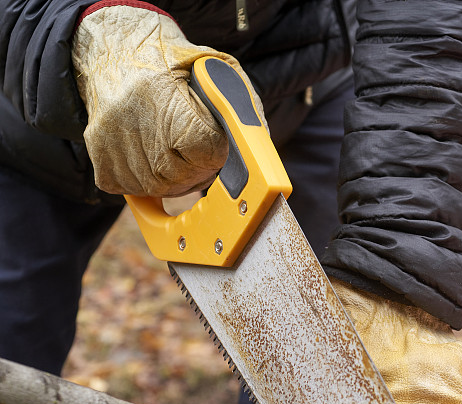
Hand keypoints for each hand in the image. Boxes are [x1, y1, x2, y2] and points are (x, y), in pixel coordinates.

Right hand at [71, 3, 262, 196]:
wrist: (113, 48)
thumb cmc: (172, 60)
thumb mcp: (212, 67)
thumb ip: (237, 103)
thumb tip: (256, 148)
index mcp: (160, 90)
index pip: (202, 146)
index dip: (216, 152)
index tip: (217, 144)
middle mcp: (129, 116)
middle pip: (178, 174)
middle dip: (199, 171)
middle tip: (202, 154)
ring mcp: (109, 138)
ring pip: (156, 187)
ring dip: (176, 180)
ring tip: (179, 153)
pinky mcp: (97, 154)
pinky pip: (131, 189)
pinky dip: (149, 183)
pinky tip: (155, 158)